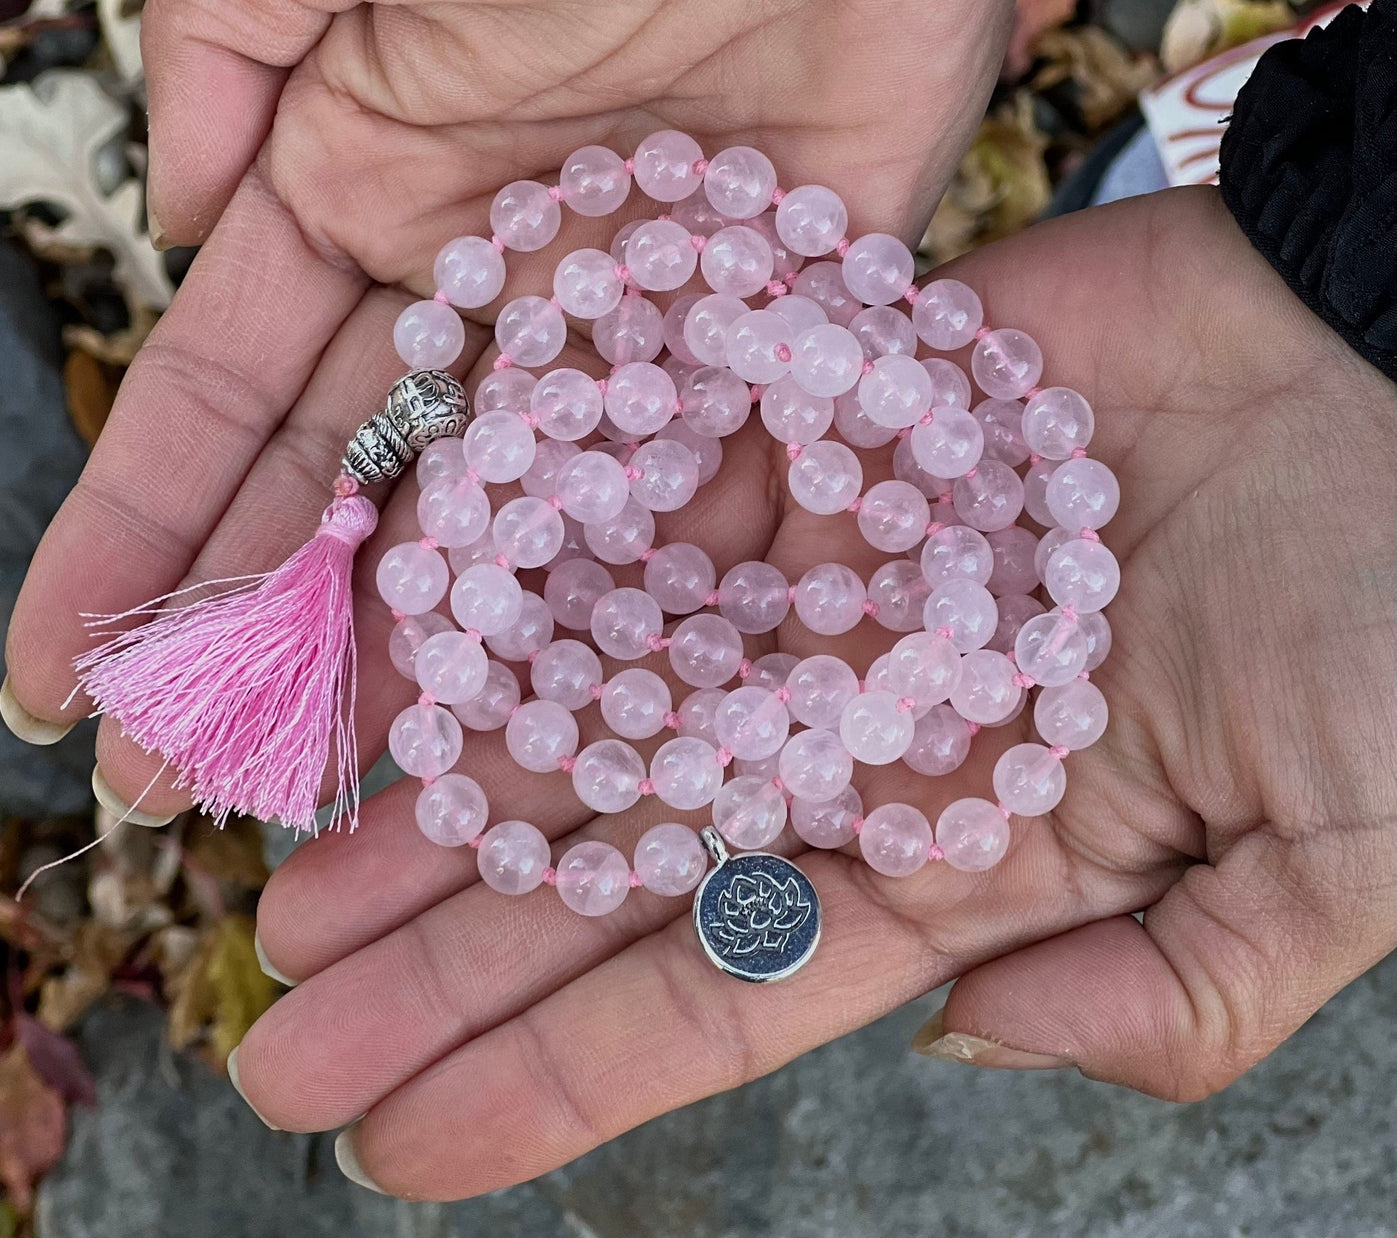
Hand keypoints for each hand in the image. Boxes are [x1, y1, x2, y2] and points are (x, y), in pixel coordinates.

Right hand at [3, 0, 1066, 802]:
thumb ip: (222, 45)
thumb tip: (172, 217)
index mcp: (374, 187)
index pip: (235, 397)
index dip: (145, 536)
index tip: (63, 673)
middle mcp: (494, 278)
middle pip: (364, 493)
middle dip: (263, 636)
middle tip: (178, 790)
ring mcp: (637, 317)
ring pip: (523, 523)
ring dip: (435, 655)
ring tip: (347, 797)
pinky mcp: (783, 324)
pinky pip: (709, 480)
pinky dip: (653, 591)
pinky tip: (588, 711)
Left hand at [233, 189, 1393, 1197]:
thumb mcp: (1344, 856)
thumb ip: (1173, 987)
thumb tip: (970, 1048)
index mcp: (964, 838)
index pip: (725, 979)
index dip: (561, 1072)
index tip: (401, 1144)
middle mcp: (856, 714)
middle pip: (614, 853)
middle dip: (449, 952)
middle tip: (277, 1027)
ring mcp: (819, 570)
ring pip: (589, 691)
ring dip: (443, 780)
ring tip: (289, 865)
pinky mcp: (808, 423)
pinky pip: (631, 496)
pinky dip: (517, 558)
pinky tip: (395, 636)